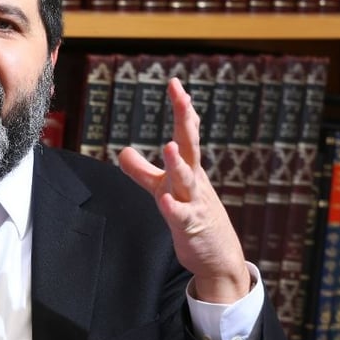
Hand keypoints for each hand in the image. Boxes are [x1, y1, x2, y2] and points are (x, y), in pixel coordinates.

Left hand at [118, 77, 250, 302]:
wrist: (218, 256)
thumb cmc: (192, 215)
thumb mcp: (163, 189)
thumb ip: (142, 171)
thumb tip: (122, 151)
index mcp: (189, 168)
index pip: (187, 133)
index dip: (182, 110)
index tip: (175, 84)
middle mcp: (194, 180)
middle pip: (191, 146)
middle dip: (186, 122)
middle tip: (183, 98)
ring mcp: (194, 202)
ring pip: (186, 180)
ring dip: (178, 163)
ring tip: (169, 145)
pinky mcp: (190, 227)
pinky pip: (180, 216)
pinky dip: (173, 207)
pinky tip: (163, 200)